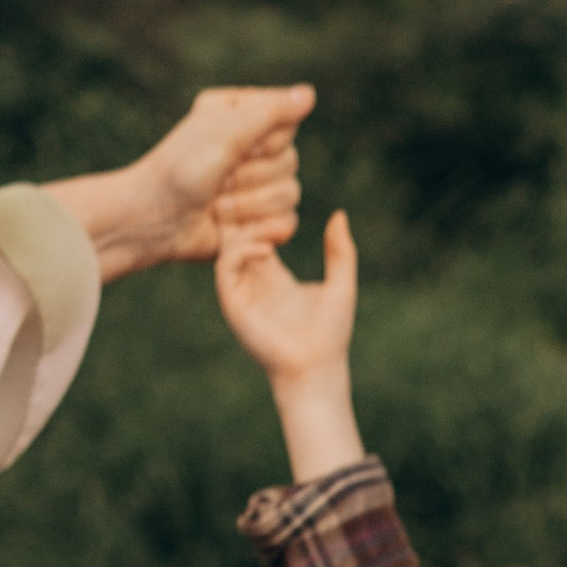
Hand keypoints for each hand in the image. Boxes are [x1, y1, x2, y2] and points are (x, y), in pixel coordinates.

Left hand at [52, 83, 314, 281]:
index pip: (287, 124)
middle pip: (292, 163)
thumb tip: (309, 94)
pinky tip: (231, 226)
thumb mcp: (225, 132)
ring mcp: (256, 186)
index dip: (267, 142)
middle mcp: (252, 147)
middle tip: (220, 181)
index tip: (238, 148)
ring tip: (218, 206)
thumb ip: (270, 112)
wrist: (155, 220)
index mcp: (242, 115)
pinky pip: (286, 224)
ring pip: (291, 195)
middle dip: (253, 177)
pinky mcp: (257, 221)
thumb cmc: (181, 169)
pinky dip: (259, 229)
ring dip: (251, 205)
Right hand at [217, 210, 363, 481]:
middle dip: (249, 216)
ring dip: (248, 231)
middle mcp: (253, 282)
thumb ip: (340, 251)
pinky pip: (225, 269)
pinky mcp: (233, 305)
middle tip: (266, 200)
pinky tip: (266, 249)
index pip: (259, 234)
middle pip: (238, 236)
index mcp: (274, 276)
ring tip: (276, 227)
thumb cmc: (330, 334)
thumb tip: (340, 214)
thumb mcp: (341, 284)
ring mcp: (241, 293)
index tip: (279, 197)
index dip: (265, 214)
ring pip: (229, 247)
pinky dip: (241, 253)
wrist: (317, 368)